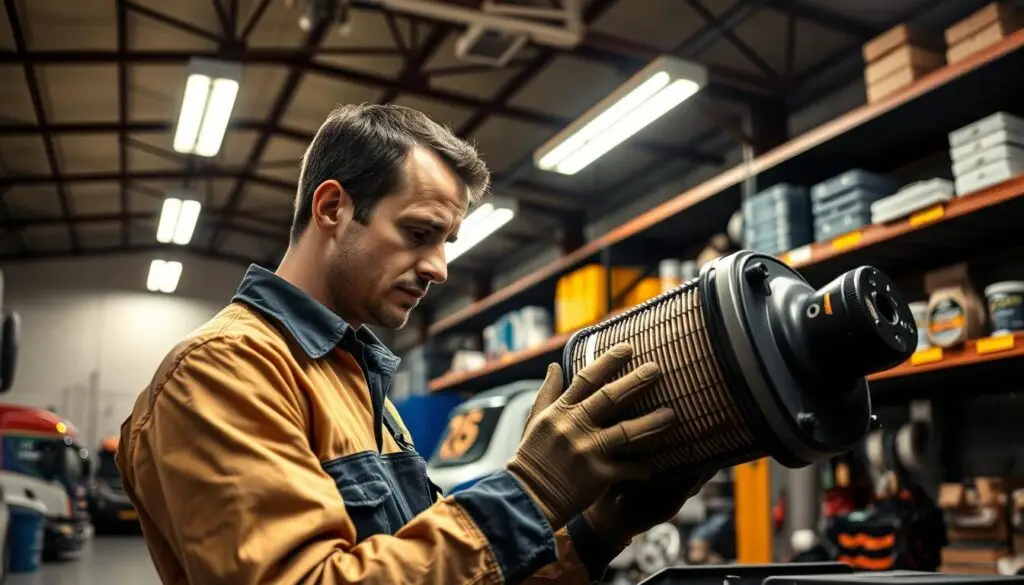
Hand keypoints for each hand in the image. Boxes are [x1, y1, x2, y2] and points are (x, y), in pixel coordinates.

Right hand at [523, 362, 709, 551]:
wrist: (527, 498)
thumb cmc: (532, 457)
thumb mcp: (535, 421)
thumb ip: (548, 392)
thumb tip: (553, 365)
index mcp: (560, 411)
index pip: (586, 378)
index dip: (608, 361)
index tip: (628, 347)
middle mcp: (573, 426)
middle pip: (610, 397)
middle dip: (636, 381)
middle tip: (657, 368)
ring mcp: (587, 450)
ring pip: (626, 432)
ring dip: (652, 422)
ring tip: (673, 414)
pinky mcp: (598, 475)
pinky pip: (628, 468)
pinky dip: (642, 467)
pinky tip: (654, 465)